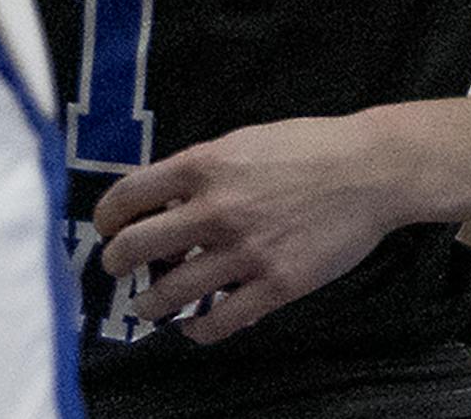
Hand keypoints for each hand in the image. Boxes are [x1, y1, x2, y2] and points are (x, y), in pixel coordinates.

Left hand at [93, 112, 403, 343]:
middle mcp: (216, 209)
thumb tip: (165, 196)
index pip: (131, 193)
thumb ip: (201, 169)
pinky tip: (193, 328)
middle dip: (117, 261)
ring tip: (144, 307)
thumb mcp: (240, 142)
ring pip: (175, 290)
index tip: (104, 225)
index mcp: (203, 165)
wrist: (366, 171)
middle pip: (140, 245)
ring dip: (150, 303)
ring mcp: (246, 251)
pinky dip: (200, 329)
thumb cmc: (304, 147)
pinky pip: (224, 319)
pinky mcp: (277, 285)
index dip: (107, 214)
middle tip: (114, 267)